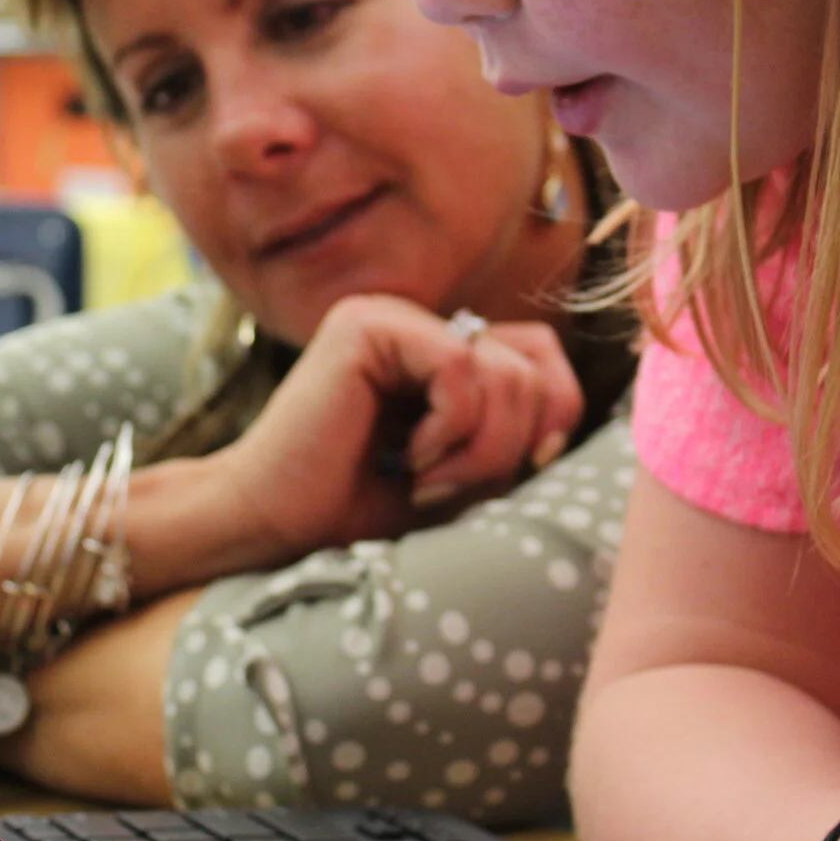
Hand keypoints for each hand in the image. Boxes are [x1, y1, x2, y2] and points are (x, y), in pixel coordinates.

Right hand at [207, 294, 583, 561]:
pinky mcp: (368, 324)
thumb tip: (565, 421)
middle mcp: (420, 322)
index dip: (551, 417)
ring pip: (507, 371)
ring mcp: (392, 316)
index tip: (511, 475)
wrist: (274, 524)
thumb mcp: (465, 474)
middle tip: (449, 486)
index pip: (543, 356)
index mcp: (442, 350)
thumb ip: (514, 437)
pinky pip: (462, 366)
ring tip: (427, 478)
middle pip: (534, 367)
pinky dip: (452, 430)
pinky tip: (408, 458)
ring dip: (481, 448)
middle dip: (511, 446)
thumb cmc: (363, 508)